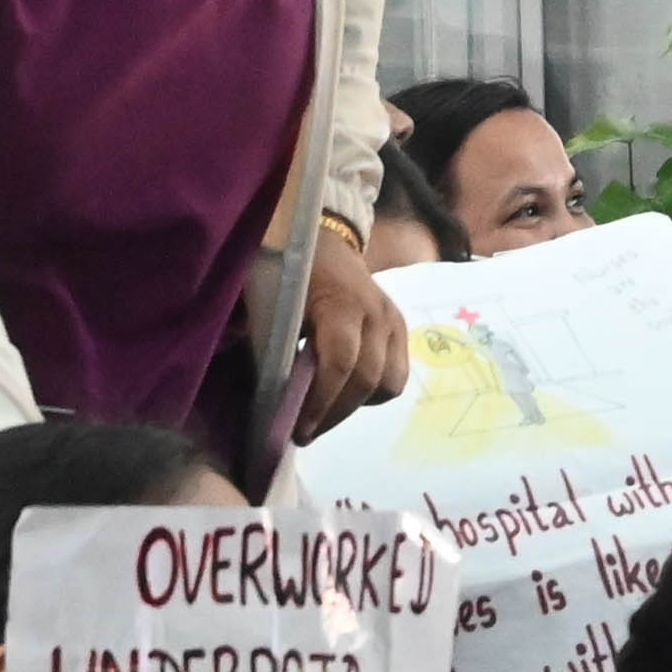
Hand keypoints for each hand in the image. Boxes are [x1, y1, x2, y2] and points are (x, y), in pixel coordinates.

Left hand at [291, 221, 409, 440]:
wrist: (323, 238)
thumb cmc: (288, 272)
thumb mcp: (271, 306)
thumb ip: (277, 353)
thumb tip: (278, 407)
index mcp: (341, 302)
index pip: (340, 362)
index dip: (321, 401)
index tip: (299, 430)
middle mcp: (376, 313)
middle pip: (366, 380)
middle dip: (334, 413)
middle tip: (306, 433)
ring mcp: (393, 321)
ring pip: (388, 383)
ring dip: (355, 406)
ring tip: (326, 411)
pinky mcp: (400, 329)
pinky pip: (396, 375)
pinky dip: (372, 392)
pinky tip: (346, 391)